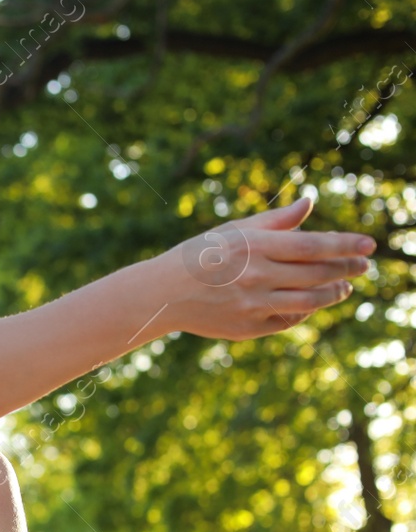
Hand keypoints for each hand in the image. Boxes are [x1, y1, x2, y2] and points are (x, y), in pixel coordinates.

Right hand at [153, 196, 374, 339]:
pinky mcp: (248, 328)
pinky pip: (289, 320)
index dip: (346, 245)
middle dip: (347, 269)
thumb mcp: (234, 231)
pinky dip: (305, 311)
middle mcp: (255, 276)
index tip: (369, 245)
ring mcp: (252, 305)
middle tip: (362, 265)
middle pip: (318, 273)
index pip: (313, 245)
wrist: (162, 294)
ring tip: (344, 287)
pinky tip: (311, 303)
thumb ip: (276, 220)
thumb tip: (309, 202)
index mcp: (253, 246)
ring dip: (334, 293)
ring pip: (310, 301)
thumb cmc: (200, 255)